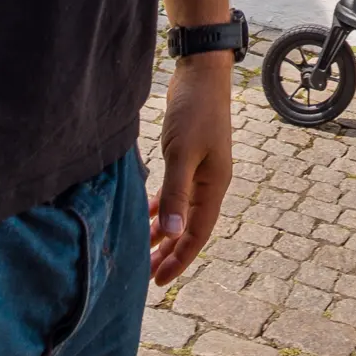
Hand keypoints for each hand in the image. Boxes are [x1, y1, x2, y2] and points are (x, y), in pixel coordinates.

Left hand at [149, 54, 233, 284]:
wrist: (202, 73)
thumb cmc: (195, 110)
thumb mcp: (182, 153)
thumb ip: (176, 193)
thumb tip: (172, 232)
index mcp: (214, 185)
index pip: (198, 233)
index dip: (180, 258)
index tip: (159, 281)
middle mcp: (210, 182)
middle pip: (190, 226)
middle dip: (170, 251)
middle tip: (145, 274)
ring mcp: (200, 169)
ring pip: (181, 211)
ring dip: (163, 231)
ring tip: (142, 252)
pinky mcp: (188, 157)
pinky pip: (175, 193)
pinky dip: (161, 206)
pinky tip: (145, 214)